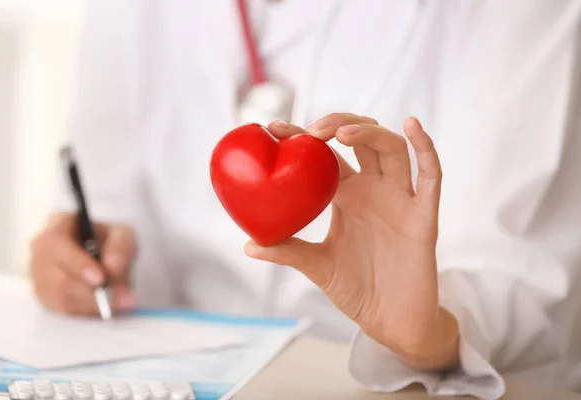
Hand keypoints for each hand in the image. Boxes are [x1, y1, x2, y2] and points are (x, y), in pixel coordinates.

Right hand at [30, 211, 137, 315]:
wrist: (107, 259)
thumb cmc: (110, 241)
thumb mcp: (124, 234)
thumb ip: (121, 245)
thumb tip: (112, 266)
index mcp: (56, 226)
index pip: (56, 244)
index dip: (77, 263)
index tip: (101, 278)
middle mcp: (40, 251)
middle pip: (57, 279)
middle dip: (90, 293)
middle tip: (123, 298)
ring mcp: (39, 277)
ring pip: (61, 299)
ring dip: (93, 305)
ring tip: (123, 303)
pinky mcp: (45, 299)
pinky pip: (64, 312)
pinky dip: (89, 312)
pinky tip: (109, 307)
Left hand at [245, 115, 459, 369]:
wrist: (390, 320)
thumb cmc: (356, 289)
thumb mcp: (317, 266)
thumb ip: (287, 251)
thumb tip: (248, 246)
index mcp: (346, 196)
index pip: (324, 156)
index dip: (301, 137)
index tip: (274, 128)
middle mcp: (373, 190)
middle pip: (361, 140)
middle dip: (338, 125)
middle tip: (313, 131)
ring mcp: (400, 199)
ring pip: (392, 149)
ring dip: (369, 133)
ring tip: (341, 134)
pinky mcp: (423, 215)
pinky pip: (431, 176)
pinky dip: (425, 148)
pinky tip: (411, 125)